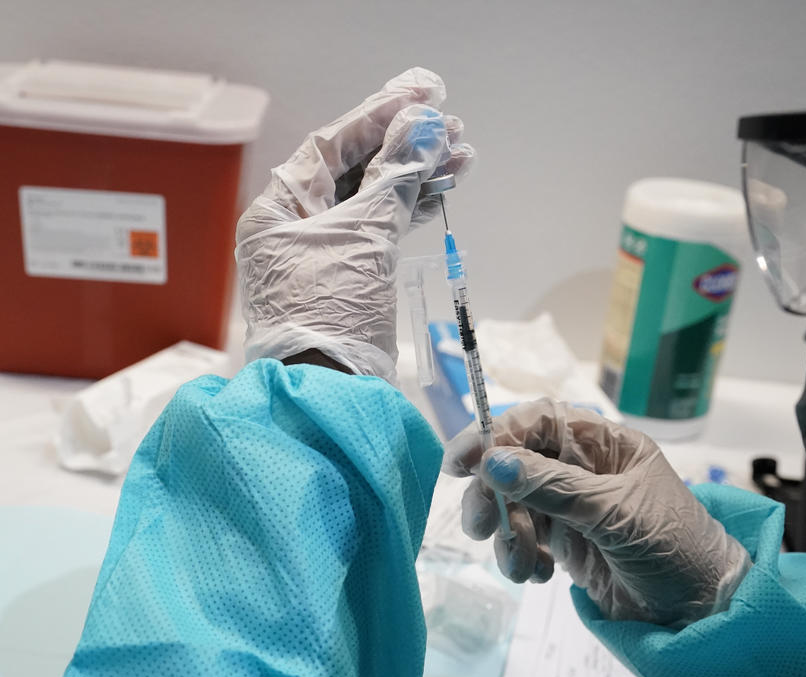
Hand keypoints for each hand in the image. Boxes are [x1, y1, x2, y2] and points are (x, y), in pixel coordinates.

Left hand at [236, 67, 474, 381]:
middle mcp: (297, 224)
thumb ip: (394, 178)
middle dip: (405, 146)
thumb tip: (423, 126)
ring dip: (417, 175)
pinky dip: (412, 209)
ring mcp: (325, 250)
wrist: (331, 390)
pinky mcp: (350, 274)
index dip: (379, 115)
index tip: (421, 94)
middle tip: (452, 126)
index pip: (331, 145)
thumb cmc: (331, 310)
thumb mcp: (364, 237)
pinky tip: (443, 190)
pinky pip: (382, 227)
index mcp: (280, 208)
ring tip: (462, 156)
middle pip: (356, 168)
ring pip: (375, 198)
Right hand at [444, 399, 750, 627]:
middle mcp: (583, 468)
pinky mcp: (566, 543)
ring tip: (524, 567)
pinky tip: (541, 576)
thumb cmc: (672, 546)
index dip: (496, 434)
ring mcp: (572, 506)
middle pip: (515, 463)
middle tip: (482, 527)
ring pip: (514, 504)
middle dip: (493, 494)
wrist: (699, 611)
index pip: (538, 422)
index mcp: (603, 443)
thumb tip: (493, 462)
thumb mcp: (614, 513)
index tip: (462, 463)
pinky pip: (524, 539)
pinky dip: (521, 557)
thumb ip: (553, 487)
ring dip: (508, 535)